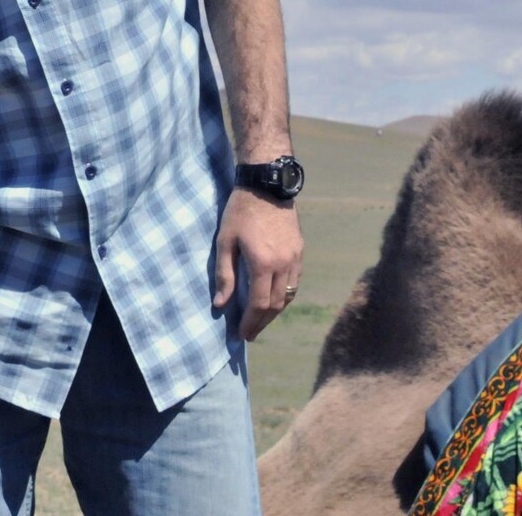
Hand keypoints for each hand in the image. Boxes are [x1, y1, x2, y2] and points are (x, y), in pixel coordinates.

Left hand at [213, 187, 302, 340]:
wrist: (267, 186)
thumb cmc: (240, 212)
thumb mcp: (225, 241)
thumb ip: (224, 275)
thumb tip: (221, 304)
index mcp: (263, 264)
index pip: (259, 304)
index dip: (251, 322)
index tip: (242, 334)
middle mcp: (284, 265)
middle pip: (276, 304)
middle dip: (262, 322)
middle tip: (250, 333)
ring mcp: (295, 258)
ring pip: (289, 295)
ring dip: (275, 311)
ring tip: (260, 320)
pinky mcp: (300, 251)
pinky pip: (295, 282)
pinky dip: (285, 296)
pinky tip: (274, 298)